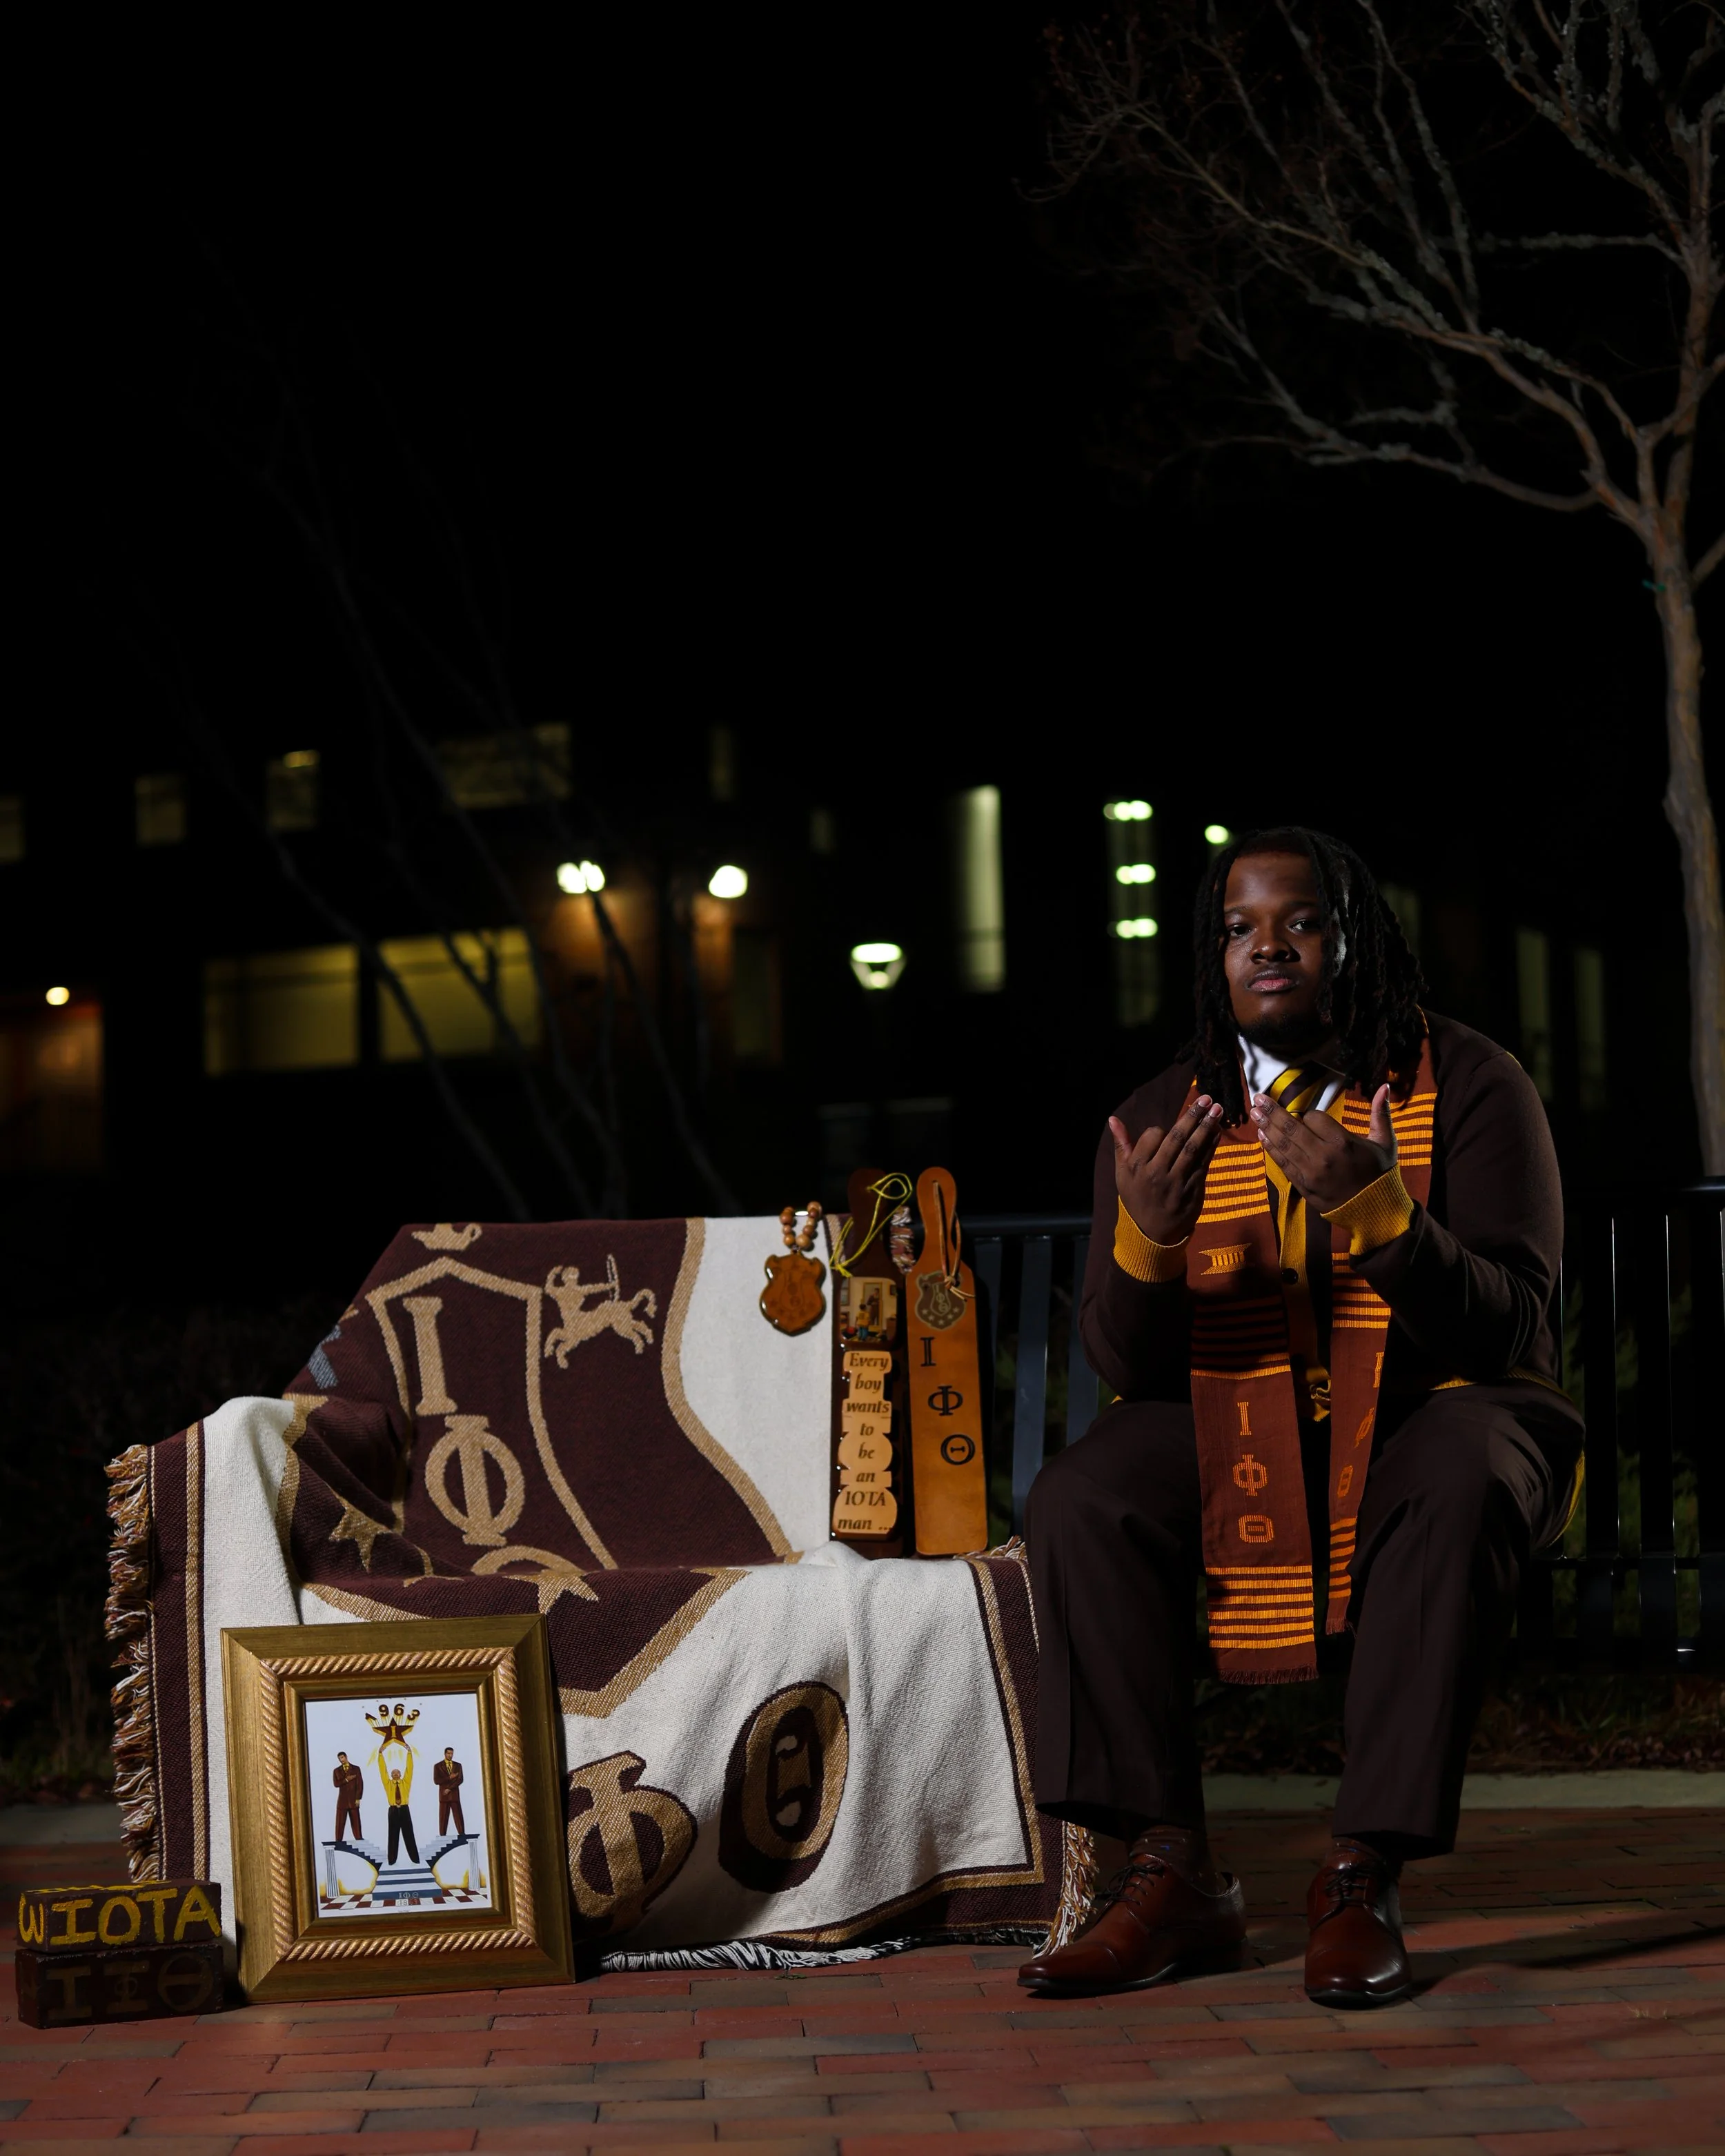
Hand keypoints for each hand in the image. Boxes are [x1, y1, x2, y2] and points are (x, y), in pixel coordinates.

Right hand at [1109, 1094, 1224, 1246]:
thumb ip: (1121, 1145)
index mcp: (1137, 1167)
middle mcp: (1157, 1173)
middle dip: (1193, 1116)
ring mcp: (1177, 1182)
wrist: (1152, 1233)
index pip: (1153, 1136)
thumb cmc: (1136, 1198)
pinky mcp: (1193, 1190)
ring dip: (1207, 1127)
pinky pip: (1204, 1163)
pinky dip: (1212, 1146)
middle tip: (1207, 1098)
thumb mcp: (1122, 1174)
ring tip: (1218, 1109)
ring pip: (1194, 1149)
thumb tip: (1113, 1119)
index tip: (1168, 1128)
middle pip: (1177, 1138)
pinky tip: (1217, 1132)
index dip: (1162, 1128)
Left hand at [1249, 1083, 1395, 1212]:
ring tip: (1255, 1113)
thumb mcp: (1385, 1142)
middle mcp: (1324, 1156)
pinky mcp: (1304, 1186)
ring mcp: (1311, 1172)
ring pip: (1284, 1145)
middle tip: (1258, 1099)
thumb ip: (1381, 1113)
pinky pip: (1283, 1164)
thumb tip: (1385, 1086)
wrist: (1376, 1209)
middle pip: (1292, 1128)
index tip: (1308, 1115)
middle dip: (1273, 1112)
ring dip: (1266, 1127)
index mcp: (1343, 1142)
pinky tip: (1262, 1136)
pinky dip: (1271, 1149)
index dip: (1308, 1114)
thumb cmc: (1380, 1172)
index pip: (1314, 1118)